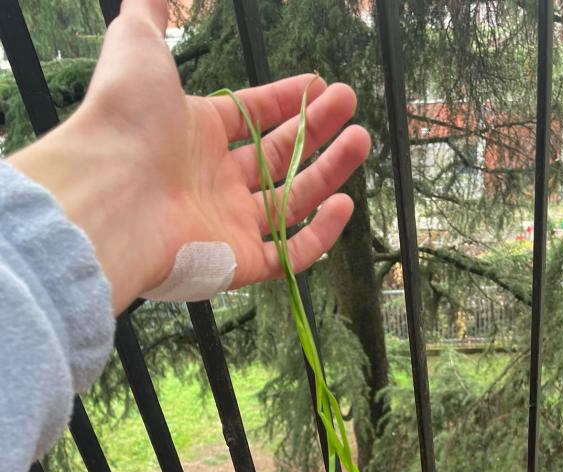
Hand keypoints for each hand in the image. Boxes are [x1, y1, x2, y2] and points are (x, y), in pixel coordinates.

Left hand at [9, 0, 369, 312]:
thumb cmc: (126, 120)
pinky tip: (344, 204)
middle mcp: (213, 183)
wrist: (111, 193)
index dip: (285, 100)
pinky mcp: (240, 264)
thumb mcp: (136, 45)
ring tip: (360, 139)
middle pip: (277, 156)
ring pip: (292, 202)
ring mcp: (229, 226)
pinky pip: (290, 255)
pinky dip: (320, 235)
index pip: (250, 118)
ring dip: (329, 171)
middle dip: (316, 128)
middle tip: (349, 104)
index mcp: (194, 137)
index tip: (319, 83)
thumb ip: (149, 13)